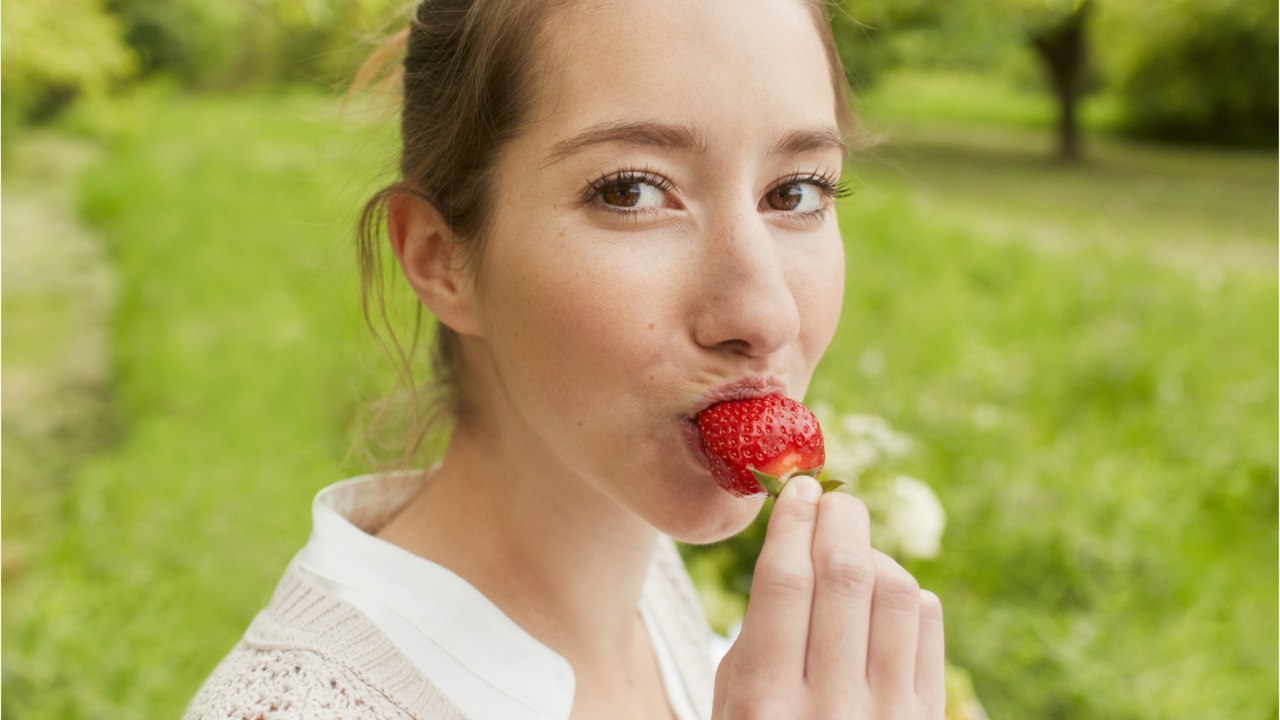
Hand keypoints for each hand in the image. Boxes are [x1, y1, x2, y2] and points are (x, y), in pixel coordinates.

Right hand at [712, 475, 944, 718]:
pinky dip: (907, 594)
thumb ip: (758, 639)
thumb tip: (797, 549)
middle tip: (832, 499)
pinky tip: (883, 598)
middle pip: (847, 577)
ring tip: (853, 552)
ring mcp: (887, 719)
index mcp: (764, 707)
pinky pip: (928, 627)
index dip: (793, 524)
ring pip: (897, 593)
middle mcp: (829, 711)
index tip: (796, 489)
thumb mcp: (732, 709)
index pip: (785, 584)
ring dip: (874, 554)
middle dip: (840, 519)